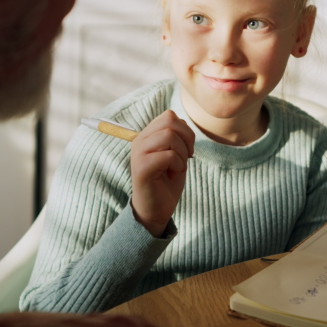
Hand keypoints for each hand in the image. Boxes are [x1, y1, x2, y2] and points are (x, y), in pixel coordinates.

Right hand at [130, 110, 193, 236]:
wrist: (156, 210)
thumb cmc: (167, 183)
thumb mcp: (175, 155)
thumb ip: (176, 137)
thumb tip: (183, 122)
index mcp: (147, 136)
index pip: (169, 116)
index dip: (185, 130)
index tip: (187, 149)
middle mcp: (139, 141)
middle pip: (170, 121)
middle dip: (186, 138)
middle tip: (187, 156)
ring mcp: (138, 153)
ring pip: (169, 135)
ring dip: (181, 153)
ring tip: (177, 167)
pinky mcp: (142, 167)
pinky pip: (168, 155)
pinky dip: (178, 164)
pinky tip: (173, 174)